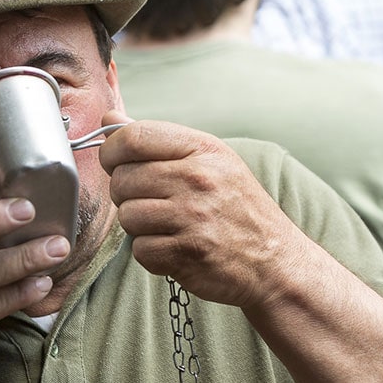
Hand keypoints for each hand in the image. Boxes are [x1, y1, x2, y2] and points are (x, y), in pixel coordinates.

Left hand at [99, 111, 303, 307]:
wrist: (274, 261)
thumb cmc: (236, 208)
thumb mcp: (209, 161)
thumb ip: (156, 140)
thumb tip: (108, 120)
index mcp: (202, 149)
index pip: (133, 137)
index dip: (111, 151)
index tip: (115, 162)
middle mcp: (198, 179)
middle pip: (123, 179)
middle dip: (125, 194)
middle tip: (150, 202)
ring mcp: (193, 217)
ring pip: (127, 216)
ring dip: (139, 226)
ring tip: (166, 226)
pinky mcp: (187, 253)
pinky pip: (139, 249)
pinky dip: (151, 253)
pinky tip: (174, 248)